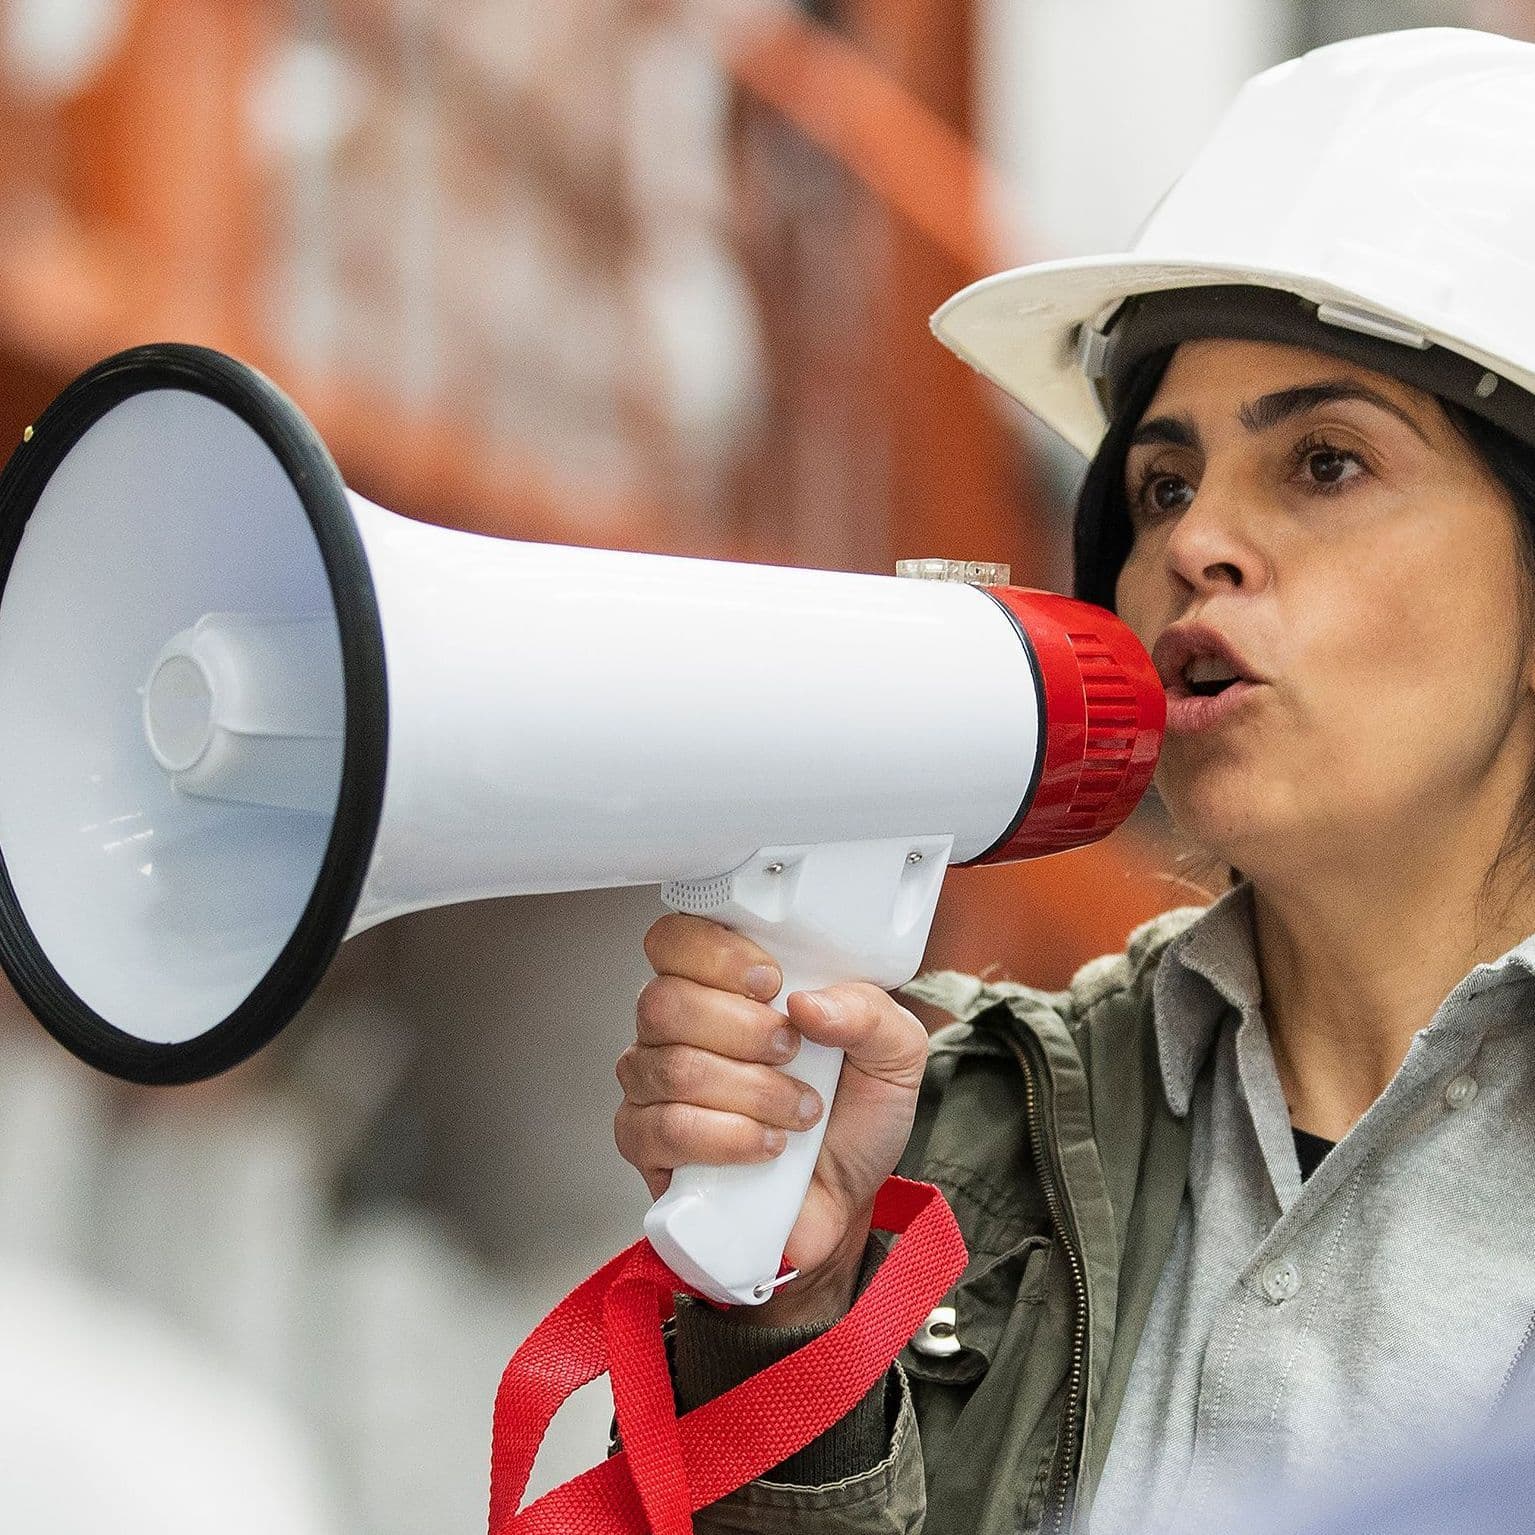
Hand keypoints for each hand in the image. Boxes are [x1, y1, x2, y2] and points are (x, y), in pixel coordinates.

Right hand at [614, 913, 928, 1323]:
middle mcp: (676, 1029)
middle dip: (742, 1031)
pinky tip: (765, 1146)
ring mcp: (653, 1087)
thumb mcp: (893, 1055)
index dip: (713, 952)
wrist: (844, 1204)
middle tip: (792, 1053)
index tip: (771, 982)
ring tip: (797, 1111)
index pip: (675, 939)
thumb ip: (869, 1012)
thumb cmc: (854, 1120)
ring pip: (671, 1068)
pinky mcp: (646, 1146)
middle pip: (665, 1002)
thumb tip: (809, 1001)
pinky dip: (726, 1138)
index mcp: (722, 986)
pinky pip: (661, 1130)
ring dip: (750, 1092)